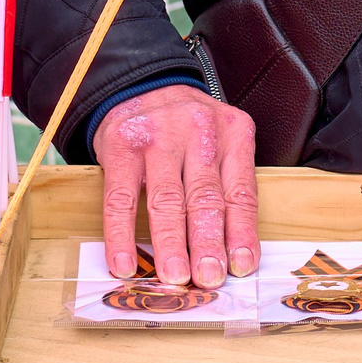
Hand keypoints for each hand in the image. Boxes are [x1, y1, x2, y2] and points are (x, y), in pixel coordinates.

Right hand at [92, 85, 256, 288]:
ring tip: (175, 277)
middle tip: (209, 278)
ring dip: (171, 244)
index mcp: (233, 133)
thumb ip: (228, 184)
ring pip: (166, 200)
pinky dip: (121, 236)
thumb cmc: (187, 127)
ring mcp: (157, 138)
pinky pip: (120, 199)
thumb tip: (232, 252)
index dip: (241, 232)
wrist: (141, 84)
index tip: (242, 267)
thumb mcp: (220, 141)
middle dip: (208, 243)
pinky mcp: (121, 146)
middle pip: (205, 197)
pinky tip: (124, 263)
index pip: (241, 191)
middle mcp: (198, 132)